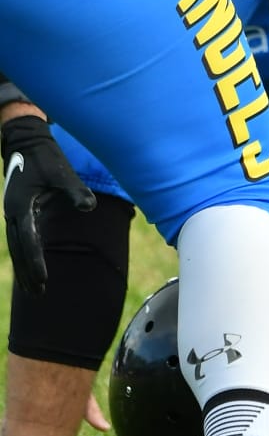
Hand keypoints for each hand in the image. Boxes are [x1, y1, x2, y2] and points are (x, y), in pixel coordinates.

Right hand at [2, 115, 95, 295]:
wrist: (24, 141)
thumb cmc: (45, 157)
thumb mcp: (62, 172)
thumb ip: (75, 191)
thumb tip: (90, 207)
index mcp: (21, 206)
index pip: (28, 241)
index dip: (35, 262)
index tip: (43, 279)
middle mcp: (12, 213)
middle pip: (18, 250)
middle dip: (27, 272)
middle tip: (38, 293)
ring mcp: (12, 213)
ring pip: (16, 247)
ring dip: (24, 268)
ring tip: (33, 289)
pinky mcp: (16, 211)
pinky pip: (19, 238)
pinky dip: (24, 254)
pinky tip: (31, 267)